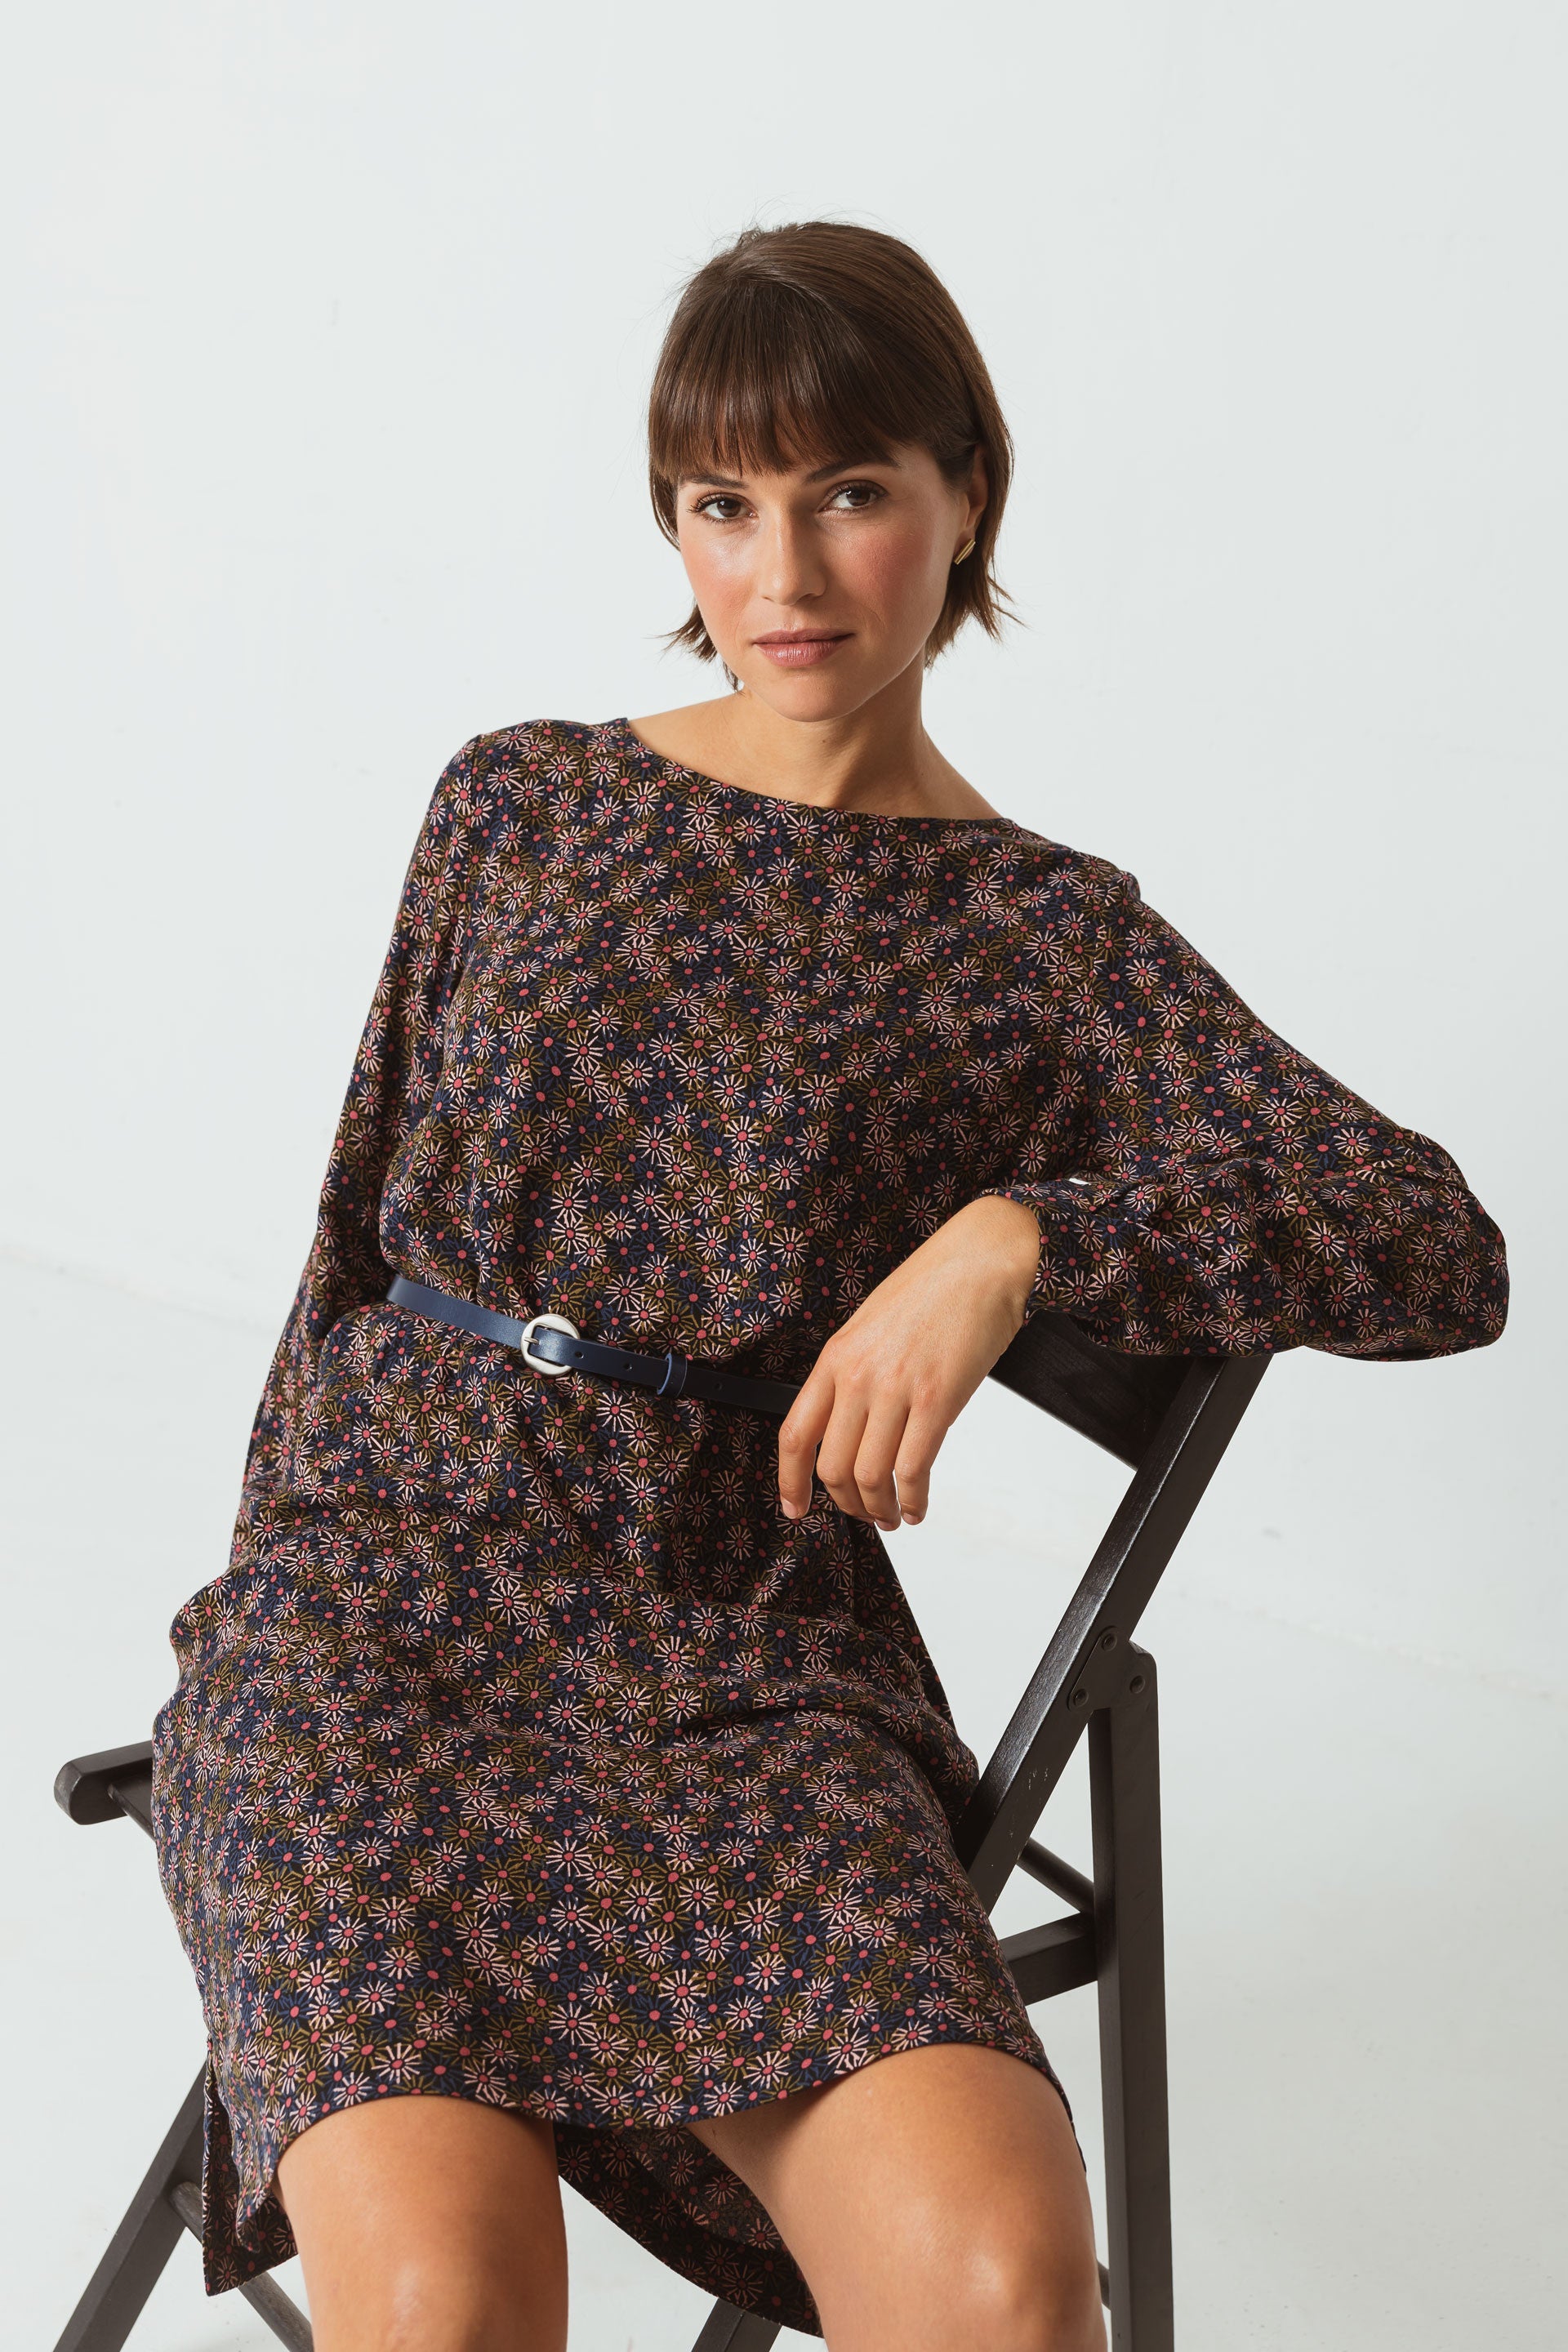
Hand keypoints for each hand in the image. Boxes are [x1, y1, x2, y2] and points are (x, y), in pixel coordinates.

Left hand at [777, 1195, 1041, 1529]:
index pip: (796, 1435)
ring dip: (881, 1510)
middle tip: (864, 1514)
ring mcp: (896, 1389)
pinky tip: (920, 1505)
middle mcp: (858, 1376)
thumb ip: (853, 1372)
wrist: (981, 1260)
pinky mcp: (937, 1400)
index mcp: (836, 1358)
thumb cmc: (933, 1287)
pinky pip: (913, 1469)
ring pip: (871, 1477)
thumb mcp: (870, 1325)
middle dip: (847, 1504)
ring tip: (894, 1516)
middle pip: (833, 1467)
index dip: (790, 1482)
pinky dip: (915, 1499)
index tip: (795, 1507)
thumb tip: (848, 1423)